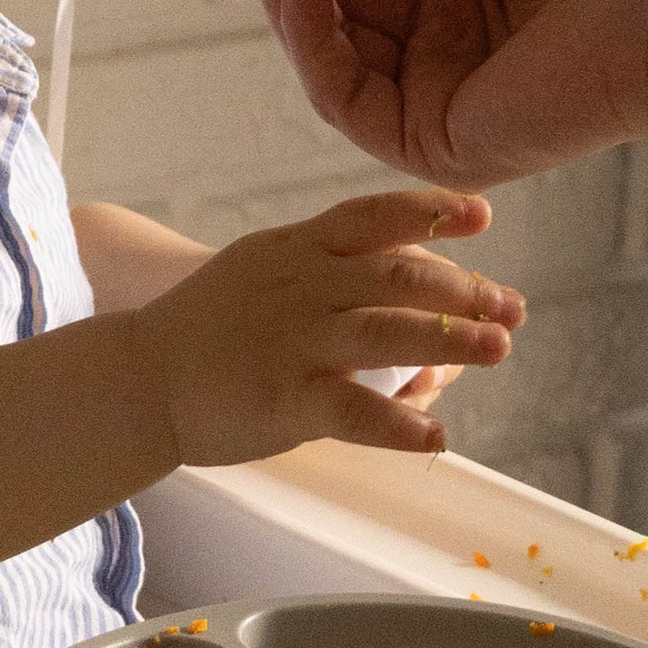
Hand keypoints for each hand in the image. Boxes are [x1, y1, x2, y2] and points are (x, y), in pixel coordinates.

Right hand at [119, 188, 521, 467]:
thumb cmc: (211, 331)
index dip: (432, 212)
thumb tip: (417, 333)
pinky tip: (437, 435)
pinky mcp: (284, 398)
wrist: (135, 378)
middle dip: (464, 288)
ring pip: (386, 331)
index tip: (482, 215)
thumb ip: (334, 285)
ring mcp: (294, 340)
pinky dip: (399, 424)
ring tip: (499, 347)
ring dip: (451, 339)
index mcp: (297, 249)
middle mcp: (301, 286)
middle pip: (397, 275)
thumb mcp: (264, 277)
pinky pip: (352, 410)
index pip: (374, 216)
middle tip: (512, 306)